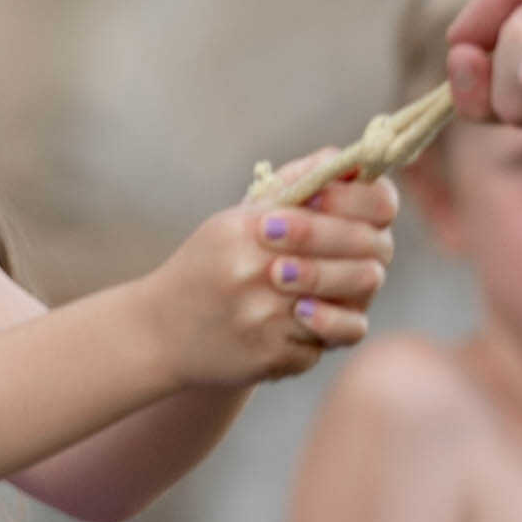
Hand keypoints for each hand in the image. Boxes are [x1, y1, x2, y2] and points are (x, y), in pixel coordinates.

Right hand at [147, 173, 394, 388]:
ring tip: (323, 294)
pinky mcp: (270, 359)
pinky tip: (295, 327)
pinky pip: (321, 348)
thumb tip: (352, 162)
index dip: (360, 211)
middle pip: (362, 268)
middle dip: (363, 264)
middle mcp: (255, 272)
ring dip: (344, 303)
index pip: (340, 214)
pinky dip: (316, 338)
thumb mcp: (237, 219)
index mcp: (250, 228)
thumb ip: (294, 187)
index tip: (352, 216)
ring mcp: (264, 320)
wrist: (158, 332)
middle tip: (357, 261)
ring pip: (350, 313)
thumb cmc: (207, 266)